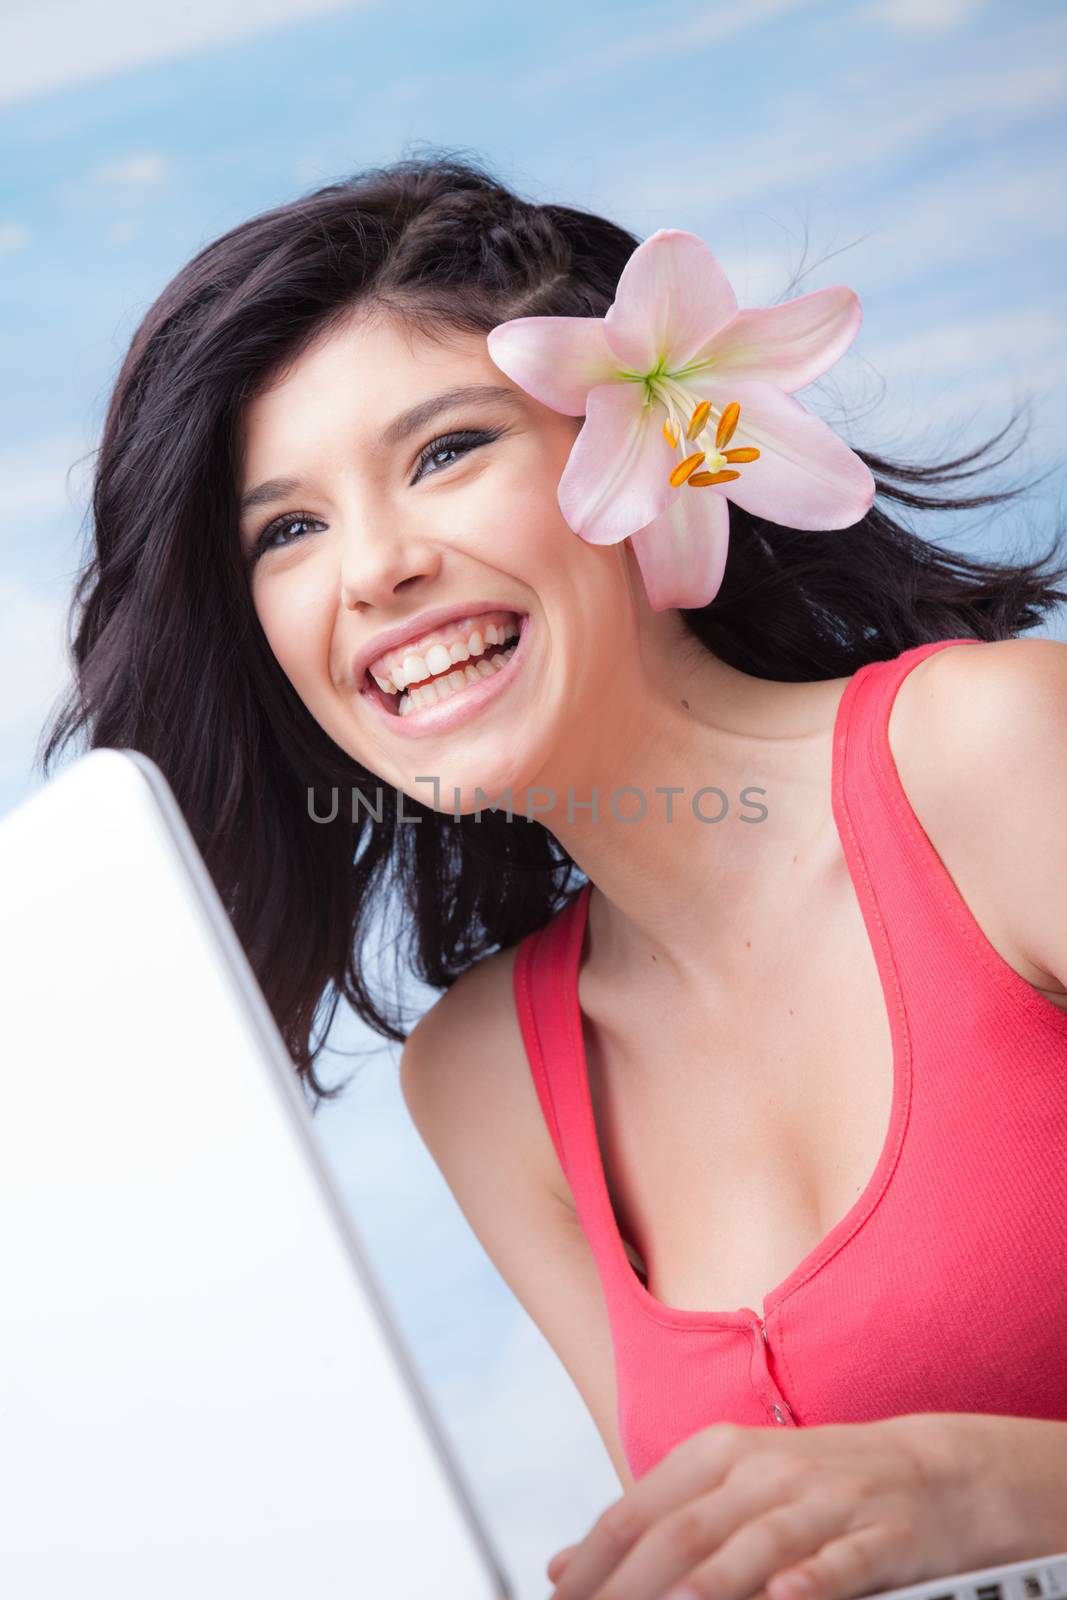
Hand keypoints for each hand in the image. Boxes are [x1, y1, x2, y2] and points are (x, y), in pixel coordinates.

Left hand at [544, 1411, 1014, 1599]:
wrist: (933, 1470)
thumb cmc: (816, 1485)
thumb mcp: (729, 1486)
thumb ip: (652, 1521)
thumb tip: (563, 1564)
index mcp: (719, 1453)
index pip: (638, 1508)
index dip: (593, 1560)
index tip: (560, 1599)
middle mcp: (765, 1471)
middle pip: (685, 1529)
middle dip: (633, 1583)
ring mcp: (825, 1501)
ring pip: (756, 1544)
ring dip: (710, 1582)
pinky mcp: (882, 1534)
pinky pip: (841, 1560)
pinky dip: (810, 1580)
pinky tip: (783, 1597)